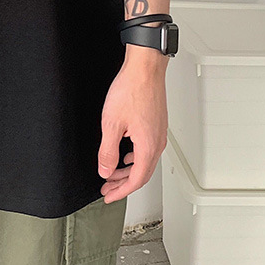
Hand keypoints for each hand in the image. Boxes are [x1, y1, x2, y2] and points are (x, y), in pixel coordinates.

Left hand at [97, 48, 167, 202]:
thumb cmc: (132, 90)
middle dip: (123, 184)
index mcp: (148, 146)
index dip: (121, 191)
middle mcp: (157, 142)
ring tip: (112, 172)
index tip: (109, 196)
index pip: (136, 180)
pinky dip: (134, 157)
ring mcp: (159, 133)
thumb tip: (105, 171)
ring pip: (144, 161)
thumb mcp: (111, 123)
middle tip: (108, 188)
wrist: (145, 68)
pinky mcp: (156, 124)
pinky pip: (146, 149)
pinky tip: (125, 153)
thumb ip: (107, 151)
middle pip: (142, 173)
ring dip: (128, 170)